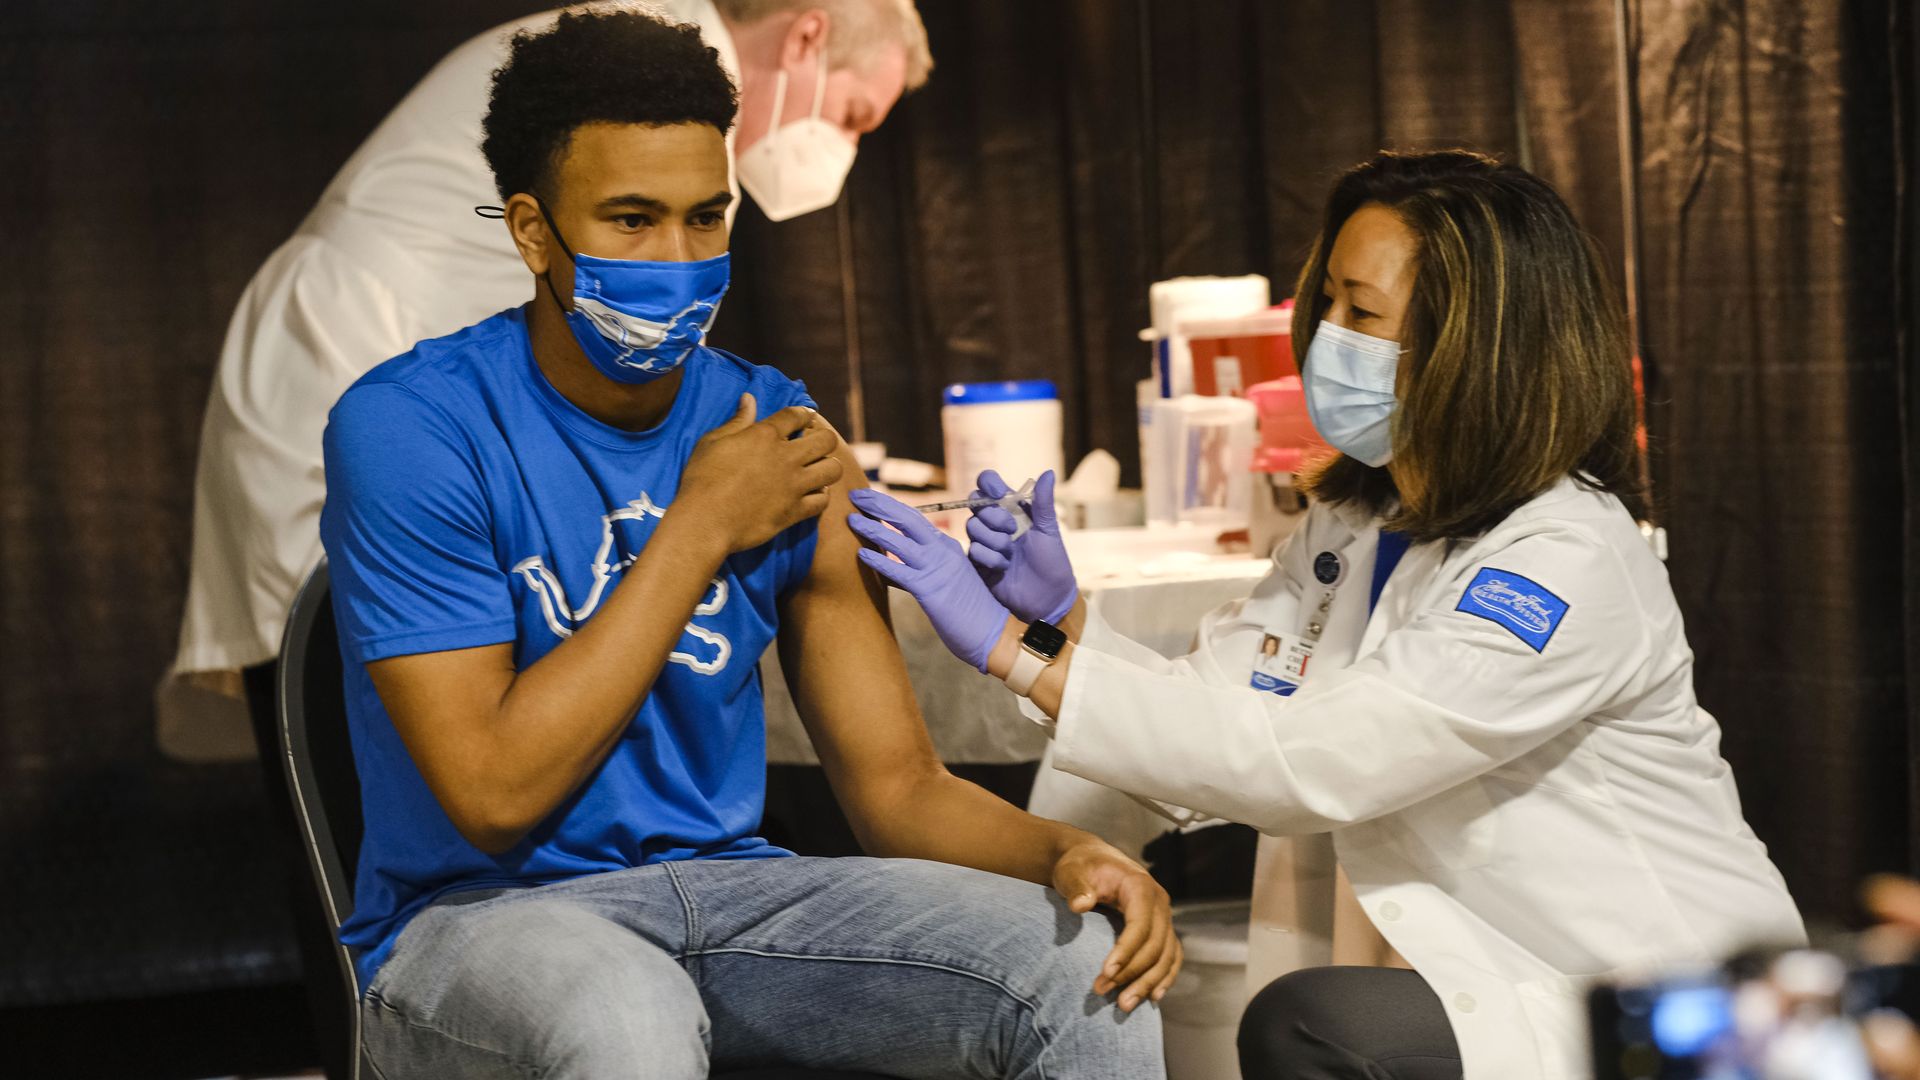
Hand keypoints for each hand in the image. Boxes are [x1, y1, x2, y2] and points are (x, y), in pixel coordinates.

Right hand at [676, 395, 841, 554]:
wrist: (705, 521)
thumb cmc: (702, 478)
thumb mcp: (713, 442)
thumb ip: (737, 421)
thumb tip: (749, 398)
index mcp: (765, 435)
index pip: (797, 415)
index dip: (805, 414)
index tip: (806, 418)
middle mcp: (786, 457)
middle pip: (826, 440)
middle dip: (823, 439)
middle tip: (812, 445)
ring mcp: (794, 485)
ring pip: (833, 470)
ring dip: (827, 467)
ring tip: (815, 470)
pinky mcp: (795, 511)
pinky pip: (823, 501)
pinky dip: (821, 496)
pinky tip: (811, 494)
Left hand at [846, 488, 1011, 671]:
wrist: (991, 631)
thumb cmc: (967, 609)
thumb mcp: (946, 579)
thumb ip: (921, 567)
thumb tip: (890, 564)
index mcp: (946, 546)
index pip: (914, 518)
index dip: (890, 505)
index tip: (869, 498)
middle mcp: (942, 551)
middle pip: (907, 519)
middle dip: (880, 505)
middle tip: (856, 494)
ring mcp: (937, 569)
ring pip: (899, 542)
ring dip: (873, 528)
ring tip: (850, 519)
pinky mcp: (930, 590)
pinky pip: (898, 571)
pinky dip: (879, 561)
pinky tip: (861, 553)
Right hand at [968, 470, 1077, 623]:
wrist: (1047, 599)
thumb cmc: (1052, 563)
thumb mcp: (1049, 531)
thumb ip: (1044, 503)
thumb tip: (1048, 472)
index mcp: (1012, 510)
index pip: (989, 485)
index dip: (988, 484)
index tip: (999, 493)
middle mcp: (995, 523)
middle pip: (976, 505)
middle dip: (993, 516)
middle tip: (1012, 530)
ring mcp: (985, 543)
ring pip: (972, 527)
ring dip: (994, 540)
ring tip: (1011, 554)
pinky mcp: (978, 563)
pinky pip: (973, 551)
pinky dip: (990, 558)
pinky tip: (1004, 567)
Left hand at [1051, 838, 1180, 1011]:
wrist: (1091, 861)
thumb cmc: (1080, 866)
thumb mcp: (1071, 871)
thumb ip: (1075, 887)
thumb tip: (1080, 905)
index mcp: (1140, 886)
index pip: (1140, 924)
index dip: (1126, 951)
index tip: (1106, 973)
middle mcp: (1159, 902)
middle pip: (1155, 945)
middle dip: (1131, 973)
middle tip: (1102, 992)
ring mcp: (1163, 917)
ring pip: (1165, 956)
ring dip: (1147, 982)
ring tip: (1123, 1005)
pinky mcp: (1161, 929)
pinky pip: (1171, 956)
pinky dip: (1165, 977)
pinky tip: (1152, 996)